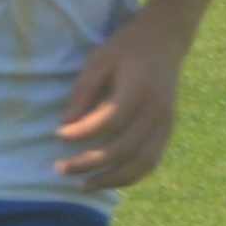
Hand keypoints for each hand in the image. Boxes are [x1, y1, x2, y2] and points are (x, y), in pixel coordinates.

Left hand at [55, 12, 184, 190]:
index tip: (58, 135)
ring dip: (112, 179)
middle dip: (90, 163)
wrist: (165, 41)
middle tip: (60, 168)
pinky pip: (151, 162)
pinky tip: (108, 179)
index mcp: (139, 89)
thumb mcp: (99, 60)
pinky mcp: (168, 130)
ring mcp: (166, 123)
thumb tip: (65, 126)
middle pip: (124, 148)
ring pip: (141, 163)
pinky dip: (130, 176)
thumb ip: (83, 93)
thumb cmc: (126, 48)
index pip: (111, 121)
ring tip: (84, 185)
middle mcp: (156, 111)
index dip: (83, 133)